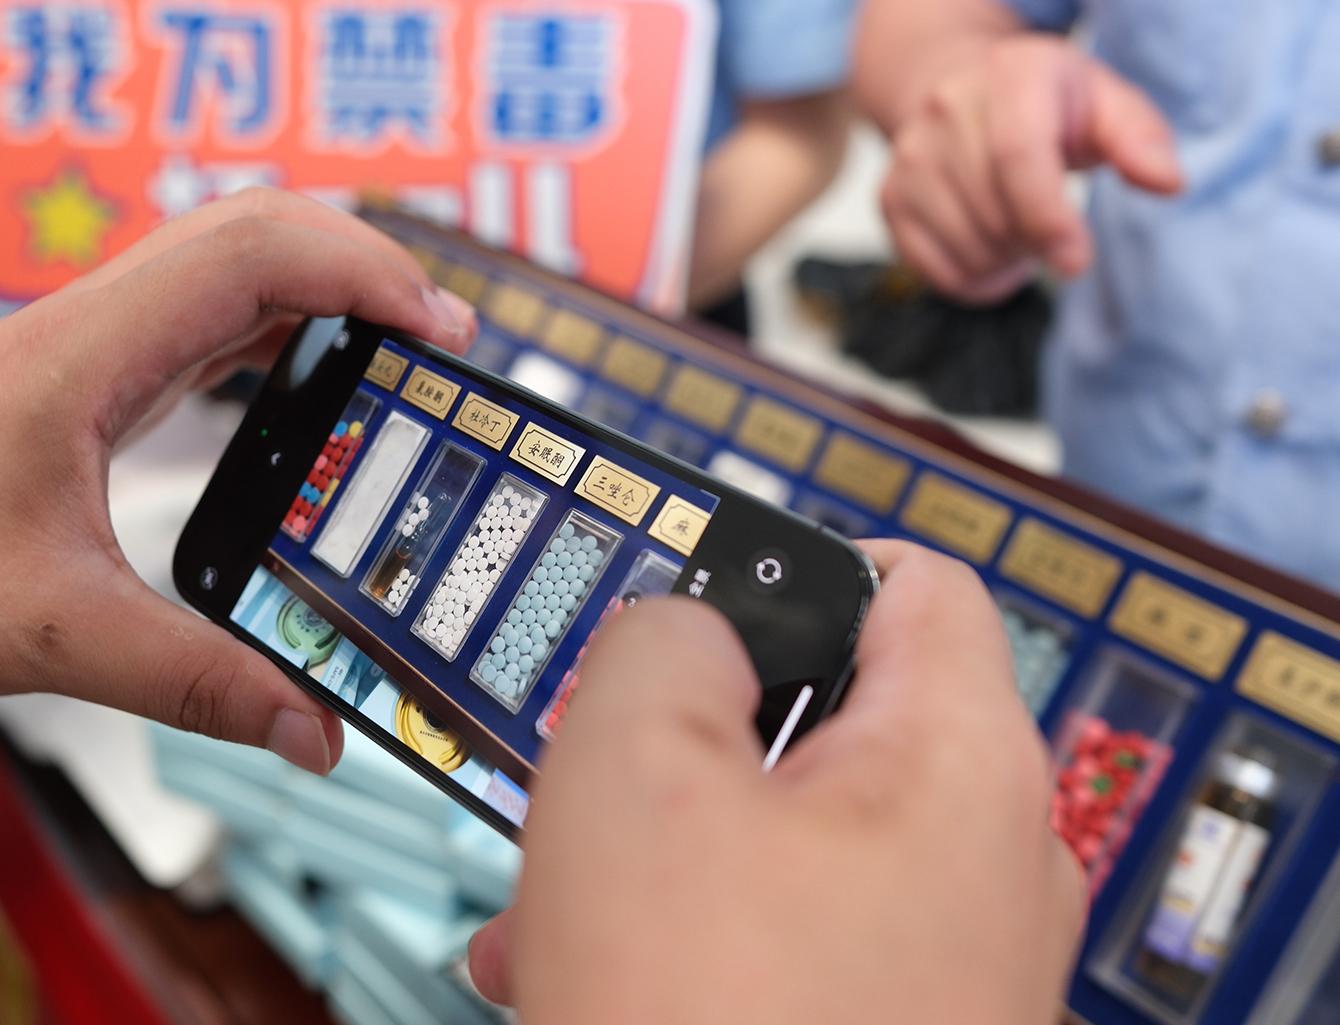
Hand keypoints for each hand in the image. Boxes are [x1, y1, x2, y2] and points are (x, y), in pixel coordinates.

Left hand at [0, 189, 474, 772]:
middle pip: (259, 226)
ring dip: (332, 285)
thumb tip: (316, 731)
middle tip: (445, 347)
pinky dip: (287, 323)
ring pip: (237, 256)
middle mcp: (96, 319)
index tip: (441, 335)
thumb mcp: (59, 635)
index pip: (252, 254)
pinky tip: (324, 382)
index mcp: (87, 353)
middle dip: (368, 264)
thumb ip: (196, 682)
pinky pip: (212, 309)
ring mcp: (97, 333)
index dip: (363, 273)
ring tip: (408, 358)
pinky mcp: (99, 363)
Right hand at [468, 541, 1081, 1024]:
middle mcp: (987, 861)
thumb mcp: (632, 769)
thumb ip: (664, 641)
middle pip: (830, 724)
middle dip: (686, 744)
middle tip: (598, 771)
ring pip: (790, 845)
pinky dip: (694, 937)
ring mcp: (956, 965)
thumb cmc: (706, 1021)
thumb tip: (687, 625)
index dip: (790, 564)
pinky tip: (590, 978)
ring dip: (664, 853)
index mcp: (957, 764)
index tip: (698, 597)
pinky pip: (795, 943)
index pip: (909, 583)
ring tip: (557, 906)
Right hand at [881, 34, 1182, 302]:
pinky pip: (935, 269)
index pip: (1017, 156)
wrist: (954, 86)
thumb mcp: (1105, 102)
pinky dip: (973, 277)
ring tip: (1022, 229)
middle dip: (1036, 240)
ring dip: (1007, 259)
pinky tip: (992, 249)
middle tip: (1056, 225)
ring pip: (966, 247)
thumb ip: (1141, 138)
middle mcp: (946, 108)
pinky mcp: (889, 197)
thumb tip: (1166, 181)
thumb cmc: (1045, 102)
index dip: (1048, 219)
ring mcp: (908, 155)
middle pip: (995, 213)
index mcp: (1010, 74)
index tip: (1077, 262)